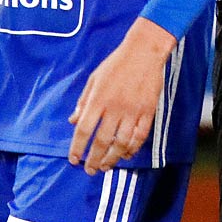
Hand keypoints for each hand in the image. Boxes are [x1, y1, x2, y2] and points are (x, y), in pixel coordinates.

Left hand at [69, 19, 175, 173]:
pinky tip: (126, 154)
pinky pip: (140, 135)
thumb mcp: (94, 78)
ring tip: (106, 167)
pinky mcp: (148, 111)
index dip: (77, 147)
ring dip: (113, 158)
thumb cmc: (116, 64)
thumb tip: (73, 120)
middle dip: (94, 159)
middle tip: (90, 170)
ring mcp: (133, 110)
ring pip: (122, 142)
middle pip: (102, 141)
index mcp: (98, 99)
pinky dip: (133, 148)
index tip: (74, 159)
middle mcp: (115, 107)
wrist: (144, 52)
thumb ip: (83, 101)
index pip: (84, 129)